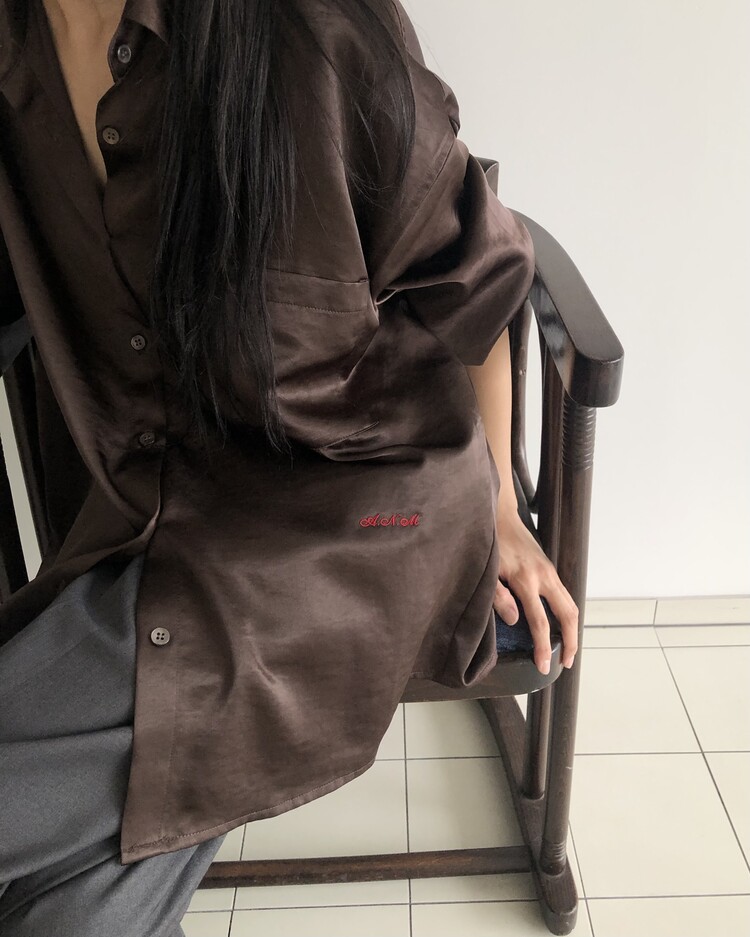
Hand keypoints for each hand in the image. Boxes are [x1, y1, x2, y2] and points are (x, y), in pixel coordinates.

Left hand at [493, 505, 578, 674]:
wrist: (499, 516)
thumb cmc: (490, 544)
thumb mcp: (487, 571)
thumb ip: (498, 597)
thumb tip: (515, 620)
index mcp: (526, 579)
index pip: (540, 622)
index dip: (542, 647)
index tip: (543, 665)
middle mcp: (544, 576)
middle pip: (567, 614)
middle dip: (570, 641)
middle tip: (565, 662)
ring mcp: (549, 572)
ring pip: (571, 604)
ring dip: (572, 628)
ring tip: (566, 649)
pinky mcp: (549, 569)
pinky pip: (564, 596)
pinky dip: (567, 614)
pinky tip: (560, 625)